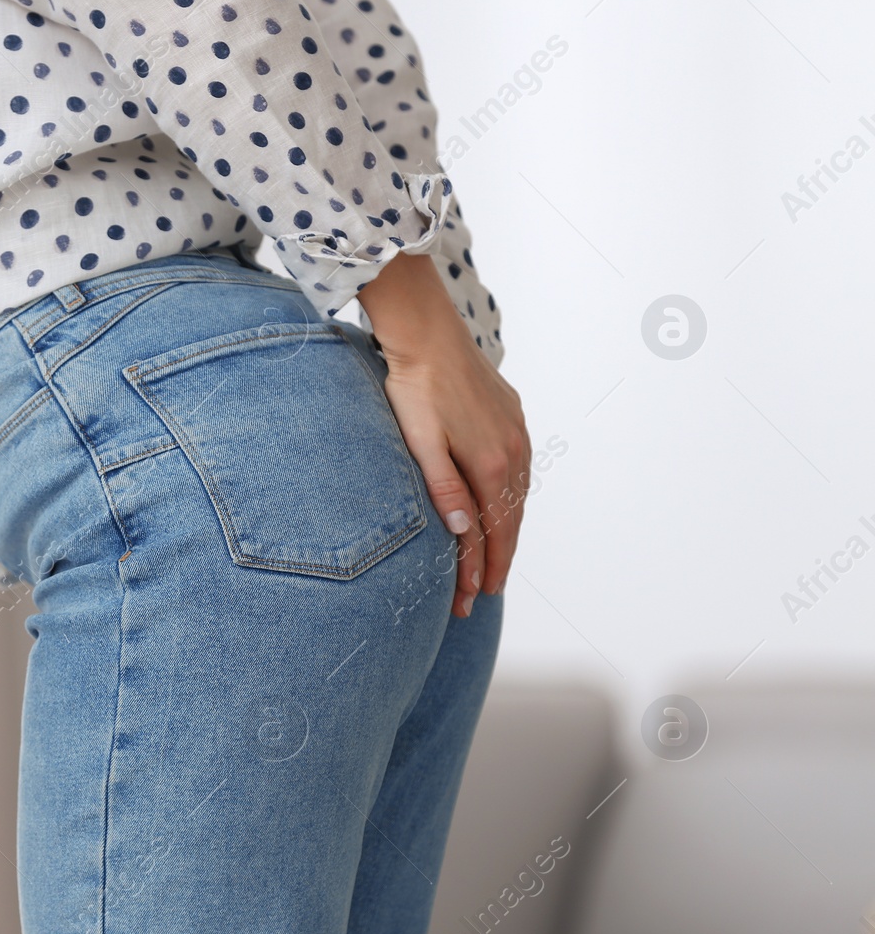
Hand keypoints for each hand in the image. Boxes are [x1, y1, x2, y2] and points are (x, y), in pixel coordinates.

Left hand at [356, 253, 529, 617]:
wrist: (427, 334)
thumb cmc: (415, 388)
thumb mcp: (421, 444)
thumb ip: (444, 489)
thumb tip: (462, 532)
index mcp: (491, 465)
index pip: (493, 533)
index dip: (485, 569)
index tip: (475, 598)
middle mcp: (513, 453)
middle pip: (510, 521)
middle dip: (497, 561)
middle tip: (484, 593)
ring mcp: (516, 433)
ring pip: (517, 496)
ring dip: (507, 531)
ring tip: (494, 560)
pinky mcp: (511, 417)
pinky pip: (518, 470)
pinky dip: (511, 498)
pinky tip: (502, 506)